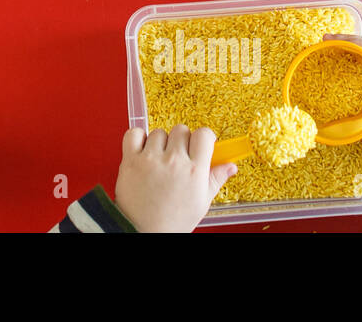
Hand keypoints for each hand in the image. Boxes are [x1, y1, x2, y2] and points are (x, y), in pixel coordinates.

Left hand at [113, 126, 235, 231]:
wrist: (143, 231)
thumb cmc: (173, 221)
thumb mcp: (201, 202)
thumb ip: (216, 180)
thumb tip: (231, 166)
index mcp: (195, 171)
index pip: (204, 134)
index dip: (203, 138)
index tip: (200, 144)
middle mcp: (174, 161)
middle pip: (181, 130)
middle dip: (181, 141)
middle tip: (178, 156)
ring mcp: (151, 159)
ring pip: (159, 132)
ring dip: (160, 143)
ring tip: (159, 161)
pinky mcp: (130, 160)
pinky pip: (134, 133)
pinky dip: (137, 138)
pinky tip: (142, 151)